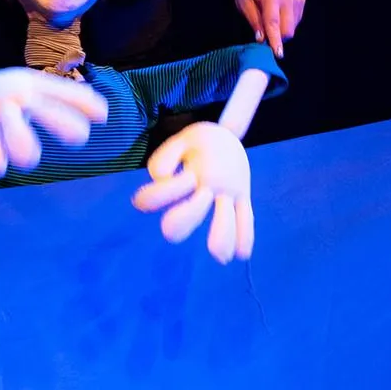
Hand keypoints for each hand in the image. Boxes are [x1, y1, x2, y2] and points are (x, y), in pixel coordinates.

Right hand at [0, 68, 108, 177]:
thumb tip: (104, 113)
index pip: (61, 92)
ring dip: (22, 142)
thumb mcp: (39, 89)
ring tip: (31, 161)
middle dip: (59, 121)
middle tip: (80, 138)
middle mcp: (20, 94)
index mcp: (36, 86)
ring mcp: (0, 107)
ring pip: (12, 124)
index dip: (82, 102)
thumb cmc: (16, 94)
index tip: (102, 116)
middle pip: (40, 107)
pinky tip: (0, 169)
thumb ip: (67, 99)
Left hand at [132, 121, 254, 263]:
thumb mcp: (177, 141)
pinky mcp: (243, 197)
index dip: (155, 195)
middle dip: (183, 219)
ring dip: (223, 236)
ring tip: (219, 258)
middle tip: (167, 232)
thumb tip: (160, 179)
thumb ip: (162, 160)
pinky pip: (247, 218)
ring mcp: (232, 190)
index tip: (143, 199)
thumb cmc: (196, 142)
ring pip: (229, 217)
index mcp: (196, 167)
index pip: (171, 185)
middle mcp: (215, 181)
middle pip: (198, 206)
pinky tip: (241, 255)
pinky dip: (245, 236)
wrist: (229, 134)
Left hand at [233, 0, 304, 57]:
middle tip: (262, 31)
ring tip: (269, 15)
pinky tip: (278, 12)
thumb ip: (254, 22)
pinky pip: (296, 22)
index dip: (275, 40)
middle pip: (287, 30)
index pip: (273, 23)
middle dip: (276, 36)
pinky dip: (285, 22)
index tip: (278, 54)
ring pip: (292, 29)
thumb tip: (262, 39)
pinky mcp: (301, 0)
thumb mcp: (243, 4)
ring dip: (280, 29)